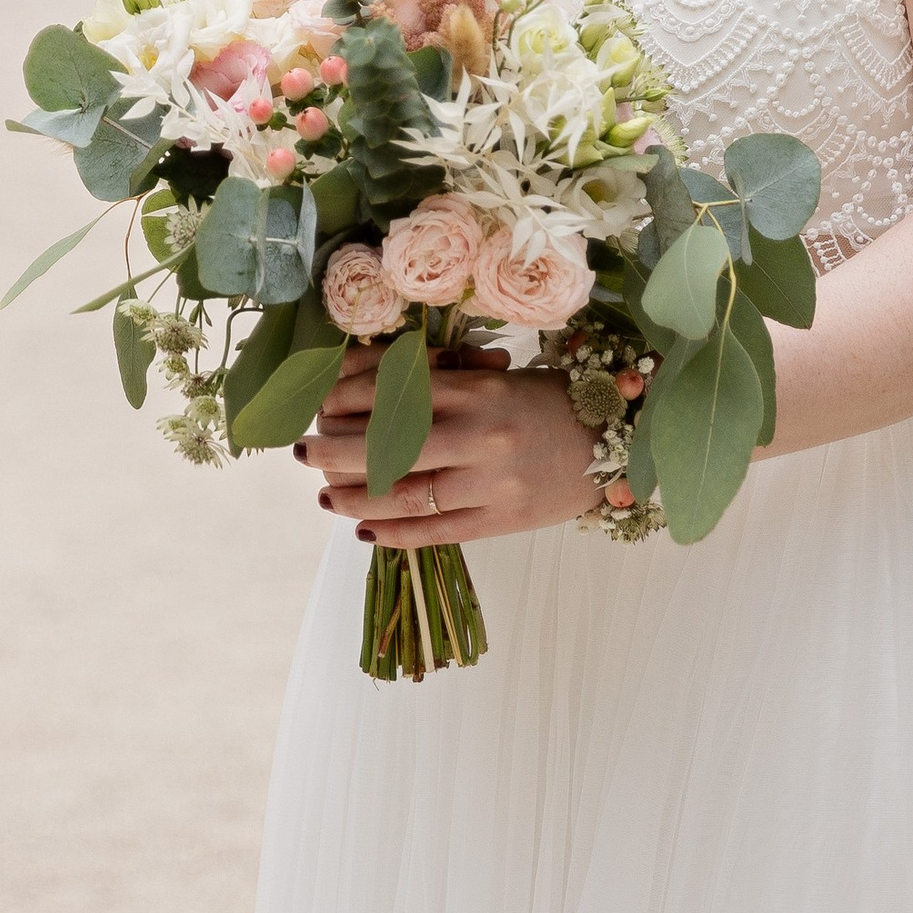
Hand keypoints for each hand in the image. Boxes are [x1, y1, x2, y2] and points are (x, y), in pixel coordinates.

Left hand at [295, 339, 597, 544]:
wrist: (610, 441)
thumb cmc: (543, 402)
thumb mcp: (492, 378)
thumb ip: (437, 386)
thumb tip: (363, 397)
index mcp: (476, 390)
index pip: (394, 394)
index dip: (347, 400)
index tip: (319, 405)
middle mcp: (480, 436)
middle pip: (389, 447)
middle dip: (335, 450)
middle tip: (303, 450)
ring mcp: (491, 483)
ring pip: (406, 495)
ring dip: (355, 498)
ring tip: (325, 495)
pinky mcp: (502, 521)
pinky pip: (437, 531)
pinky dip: (395, 534)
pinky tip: (364, 531)